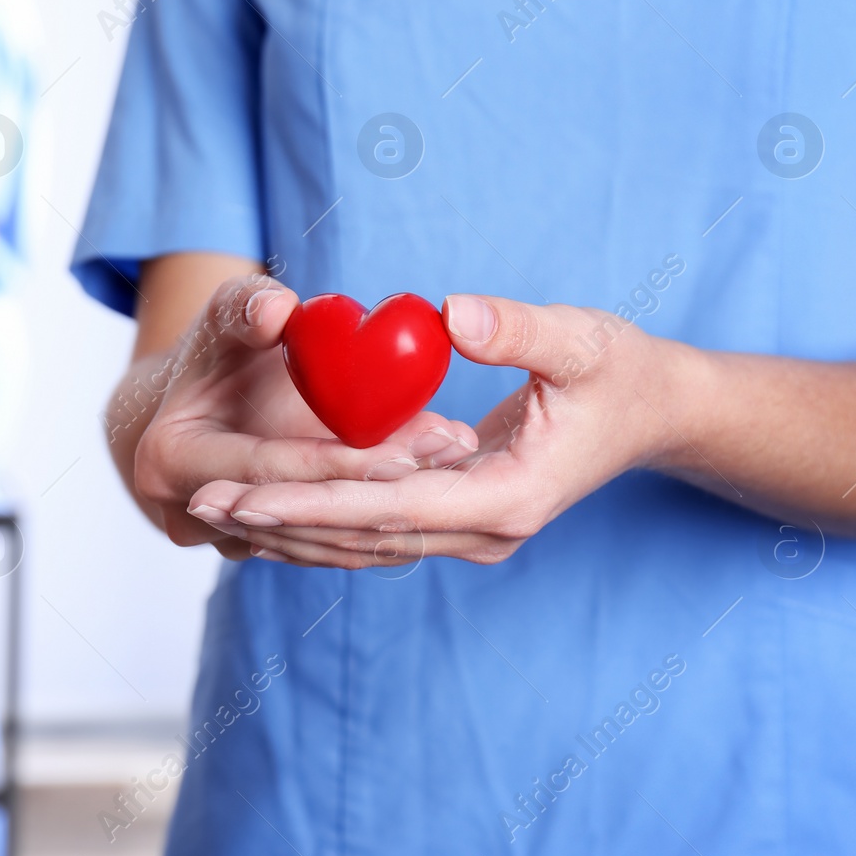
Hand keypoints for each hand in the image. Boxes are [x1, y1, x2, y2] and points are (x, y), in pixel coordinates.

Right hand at [132, 276, 478, 561]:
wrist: (195, 397)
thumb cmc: (217, 346)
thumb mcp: (226, 314)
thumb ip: (245, 307)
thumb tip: (278, 312)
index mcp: (171, 462)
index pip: (268, 468)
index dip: (341, 458)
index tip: (411, 437)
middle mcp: (191, 517)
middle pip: (304, 512)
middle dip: (386, 483)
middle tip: (455, 441)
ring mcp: (226, 542)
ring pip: (324, 539)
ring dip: (396, 502)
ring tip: (458, 451)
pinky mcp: (265, 548)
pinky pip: (332, 541)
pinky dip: (384, 515)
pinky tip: (441, 479)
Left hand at [189, 295, 693, 568]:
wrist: (657, 412)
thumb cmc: (623, 372)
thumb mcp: (584, 340)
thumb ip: (521, 329)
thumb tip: (450, 313)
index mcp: (507, 499)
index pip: (386, 511)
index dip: (309, 502)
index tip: (241, 494)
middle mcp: (483, 530)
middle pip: (360, 537)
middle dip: (278, 521)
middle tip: (198, 501)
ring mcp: (471, 529)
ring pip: (362, 541)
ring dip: (288, 527)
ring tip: (211, 507)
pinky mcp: (458, 513)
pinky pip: (376, 525)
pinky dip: (320, 518)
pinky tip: (265, 504)